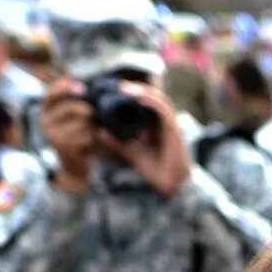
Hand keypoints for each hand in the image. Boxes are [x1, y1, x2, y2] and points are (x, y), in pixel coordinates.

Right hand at [40, 79, 97, 192]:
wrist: (75, 168)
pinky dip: (94, 138)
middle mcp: (45, 121)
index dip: (64, 88)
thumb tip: (86, 86)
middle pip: (69, 107)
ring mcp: (53, 135)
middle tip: (95, 115)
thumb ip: (75, 103)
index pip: (50, 94)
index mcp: (46, 111)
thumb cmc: (78, 138)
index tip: (81, 87)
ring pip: (80, 123)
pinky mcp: (63, 148)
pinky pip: (84, 137)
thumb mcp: (73, 119)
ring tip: (95, 131)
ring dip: (92, 126)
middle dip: (87, 109)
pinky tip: (94, 141)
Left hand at [114, 81, 191, 198]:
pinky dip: (151, 102)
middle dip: (135, 89)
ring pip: (158, 99)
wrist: (171, 185)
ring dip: (141, 91)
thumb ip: (116, 142)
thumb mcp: (130, 152)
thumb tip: (98, 131)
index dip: (131, 93)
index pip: (144, 102)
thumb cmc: (155, 169)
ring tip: (124, 89)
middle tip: (117, 86)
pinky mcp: (173, 129)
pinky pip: (163, 110)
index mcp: (154, 125)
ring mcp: (169, 125)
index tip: (113, 90)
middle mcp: (163, 122)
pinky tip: (139, 98)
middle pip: (151, 96)